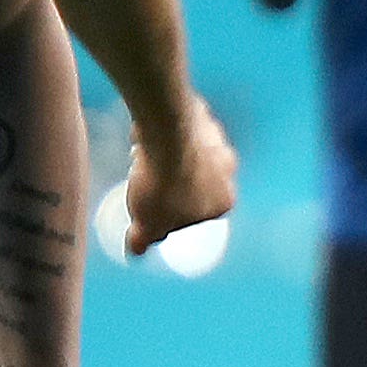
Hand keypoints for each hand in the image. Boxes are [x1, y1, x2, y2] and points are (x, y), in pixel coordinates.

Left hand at [121, 94, 239, 256]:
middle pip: (198, 181)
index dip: (172, 212)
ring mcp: (218, 140)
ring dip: (171, 156)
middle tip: (147, 182)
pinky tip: (147, 136)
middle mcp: (229, 170)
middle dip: (175, 182)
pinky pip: (182, 128)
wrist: (166, 136)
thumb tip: (137, 251)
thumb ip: (144, 239)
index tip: (152, 208)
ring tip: (143, 157)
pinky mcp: (201, 115)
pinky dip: (168, 133)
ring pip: (192, 152)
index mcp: (223, 202)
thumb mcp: (149, 224)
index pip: (198, 213)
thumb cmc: (164, 186)